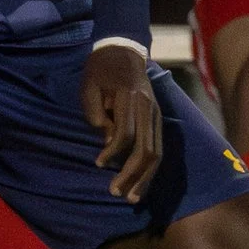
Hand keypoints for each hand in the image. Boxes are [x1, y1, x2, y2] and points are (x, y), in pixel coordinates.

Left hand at [81, 45, 163, 202]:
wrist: (123, 50)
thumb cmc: (100, 69)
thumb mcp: (89, 86)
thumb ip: (97, 115)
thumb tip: (108, 143)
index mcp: (132, 98)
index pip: (126, 133)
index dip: (112, 152)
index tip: (98, 164)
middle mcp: (150, 108)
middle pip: (146, 149)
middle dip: (132, 174)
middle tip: (116, 192)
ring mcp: (157, 115)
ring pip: (157, 153)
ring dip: (145, 177)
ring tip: (133, 197)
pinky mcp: (158, 120)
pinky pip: (158, 148)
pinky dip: (150, 168)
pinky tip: (142, 182)